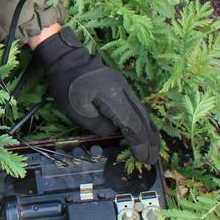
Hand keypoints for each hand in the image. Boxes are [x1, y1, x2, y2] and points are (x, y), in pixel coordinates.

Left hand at [34, 28, 160, 163]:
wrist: (66, 59)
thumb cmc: (67, 84)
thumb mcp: (76, 110)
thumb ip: (97, 125)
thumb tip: (114, 133)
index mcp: (113, 97)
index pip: (132, 125)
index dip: (139, 143)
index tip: (143, 159)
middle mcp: (125, 91)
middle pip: (143, 119)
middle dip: (149, 141)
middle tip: (152, 160)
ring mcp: (125, 87)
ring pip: (143, 112)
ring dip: (149, 132)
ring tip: (153, 149)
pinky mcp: (122, 86)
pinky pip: (137, 106)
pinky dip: (143, 122)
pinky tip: (144, 131)